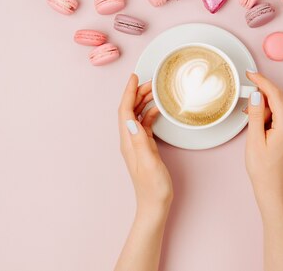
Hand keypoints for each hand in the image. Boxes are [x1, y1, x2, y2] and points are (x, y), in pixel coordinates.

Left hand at [118, 74, 172, 214]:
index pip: (124, 111)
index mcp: (128, 142)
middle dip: (137, 93)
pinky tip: (158, 109)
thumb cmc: (153, 187)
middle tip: (151, 81)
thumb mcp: (149, 163)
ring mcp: (136, 144)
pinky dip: (150, 113)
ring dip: (143, 101)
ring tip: (154, 90)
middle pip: (129, 110)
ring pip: (136, 115)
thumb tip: (132, 120)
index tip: (134, 77)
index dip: (128, 93)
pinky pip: (144, 124)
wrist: (154, 205)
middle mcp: (129, 140)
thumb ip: (141, 141)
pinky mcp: (144, 147)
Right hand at [245, 71, 282, 204]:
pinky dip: (270, 111)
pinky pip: (282, 113)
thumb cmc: (262, 167)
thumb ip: (256, 115)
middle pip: (280, 97)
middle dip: (263, 91)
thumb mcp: (254, 140)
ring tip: (250, 113)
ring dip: (265, 103)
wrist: (272, 185)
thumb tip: (256, 95)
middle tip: (247, 89)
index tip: (251, 74)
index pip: (276, 95)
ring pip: (281, 104)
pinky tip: (258, 118)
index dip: (263, 82)